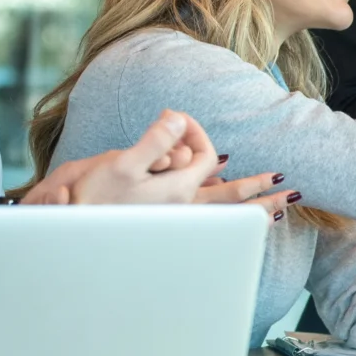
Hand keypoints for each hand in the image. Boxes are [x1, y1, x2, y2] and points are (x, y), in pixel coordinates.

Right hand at [24, 110, 283, 209]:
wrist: (64, 237)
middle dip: (261, 192)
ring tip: (275, 214)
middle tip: (291, 190)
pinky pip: (203, 230)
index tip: (176, 120)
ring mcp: (172, 225)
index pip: (207, 156)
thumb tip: (177, 118)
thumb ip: (153, 141)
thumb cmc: (88, 202)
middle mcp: (181, 211)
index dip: (197, 133)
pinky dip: (224, 227)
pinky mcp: (159, 235)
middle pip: (231, 199)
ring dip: (250, 212)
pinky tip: (225, 226)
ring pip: (221, 218)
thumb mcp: (120, 164)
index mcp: (177, 190)